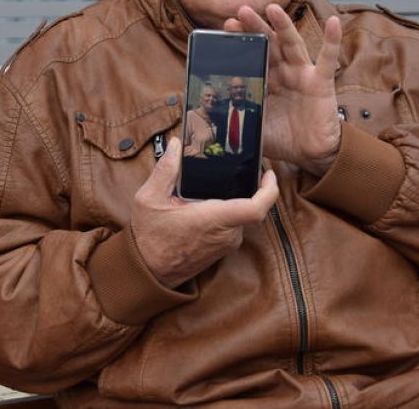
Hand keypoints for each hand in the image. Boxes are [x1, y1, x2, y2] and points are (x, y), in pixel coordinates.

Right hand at [129, 138, 277, 287]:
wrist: (148, 272)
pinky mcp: (223, 250)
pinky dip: (227, 213)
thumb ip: (165, 170)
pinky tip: (209, 202)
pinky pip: (234, 226)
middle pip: (250, 206)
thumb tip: (175, 145)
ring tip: (217, 184)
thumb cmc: (149, 238)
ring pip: (241, 216)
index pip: (256, 208)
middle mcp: (226, 234)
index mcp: (214, 219)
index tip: (269, 174)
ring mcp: (226, 244)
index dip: (269, 190)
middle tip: (237, 168)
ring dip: (233, 201)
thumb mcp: (150, 198)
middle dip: (246, 188)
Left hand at [224, 4, 342, 176]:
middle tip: (241, 11)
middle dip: (254, 27)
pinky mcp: (321, 82)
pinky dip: (332, 40)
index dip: (240, 41)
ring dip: (283, 25)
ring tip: (272, 8)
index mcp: (264, 80)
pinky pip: (328, 59)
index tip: (226, 27)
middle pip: (267, 43)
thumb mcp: (251, 128)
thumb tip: (204, 121)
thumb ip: (232, 120)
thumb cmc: (282, 138)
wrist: (310, 154)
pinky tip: (334, 22)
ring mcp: (302, 74)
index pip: (250, 56)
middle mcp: (282, 72)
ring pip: (291, 44)